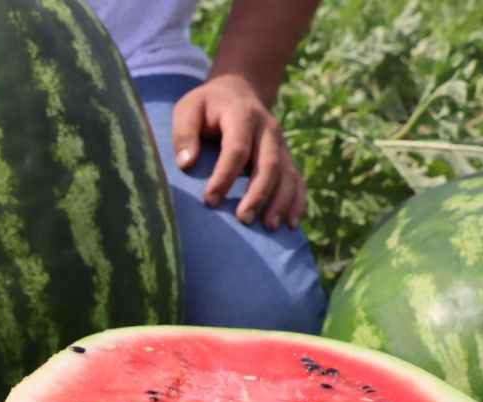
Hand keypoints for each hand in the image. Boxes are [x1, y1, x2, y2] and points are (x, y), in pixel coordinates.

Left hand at [172, 74, 306, 230]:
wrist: (238, 92)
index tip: (209, 200)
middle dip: (257, 194)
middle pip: (268, 164)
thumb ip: (184, 133)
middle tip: (243, 219)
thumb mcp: (188, 109)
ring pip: (287, 174)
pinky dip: (297, 202)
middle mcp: (268, 129)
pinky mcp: (286, 157)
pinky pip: (298, 180)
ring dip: (280, 202)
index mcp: (242, 115)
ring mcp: (280, 144)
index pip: (237, 149)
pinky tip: (291, 224)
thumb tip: (186, 164)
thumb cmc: (206, 107)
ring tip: (268, 227)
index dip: (224, 176)